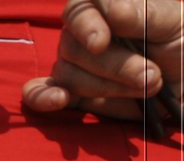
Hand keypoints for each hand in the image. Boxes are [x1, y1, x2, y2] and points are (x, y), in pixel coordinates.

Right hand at [23, 0, 183, 119]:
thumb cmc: (183, 44)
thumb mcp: (174, 23)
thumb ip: (144, 15)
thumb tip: (113, 10)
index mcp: (110, 9)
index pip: (82, 7)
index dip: (86, 23)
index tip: (100, 42)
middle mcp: (86, 34)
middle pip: (73, 47)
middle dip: (113, 66)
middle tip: (151, 76)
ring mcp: (78, 65)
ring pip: (68, 74)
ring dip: (105, 86)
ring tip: (146, 88)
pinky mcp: (75, 95)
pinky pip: (41, 93)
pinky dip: (43, 97)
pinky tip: (59, 100)